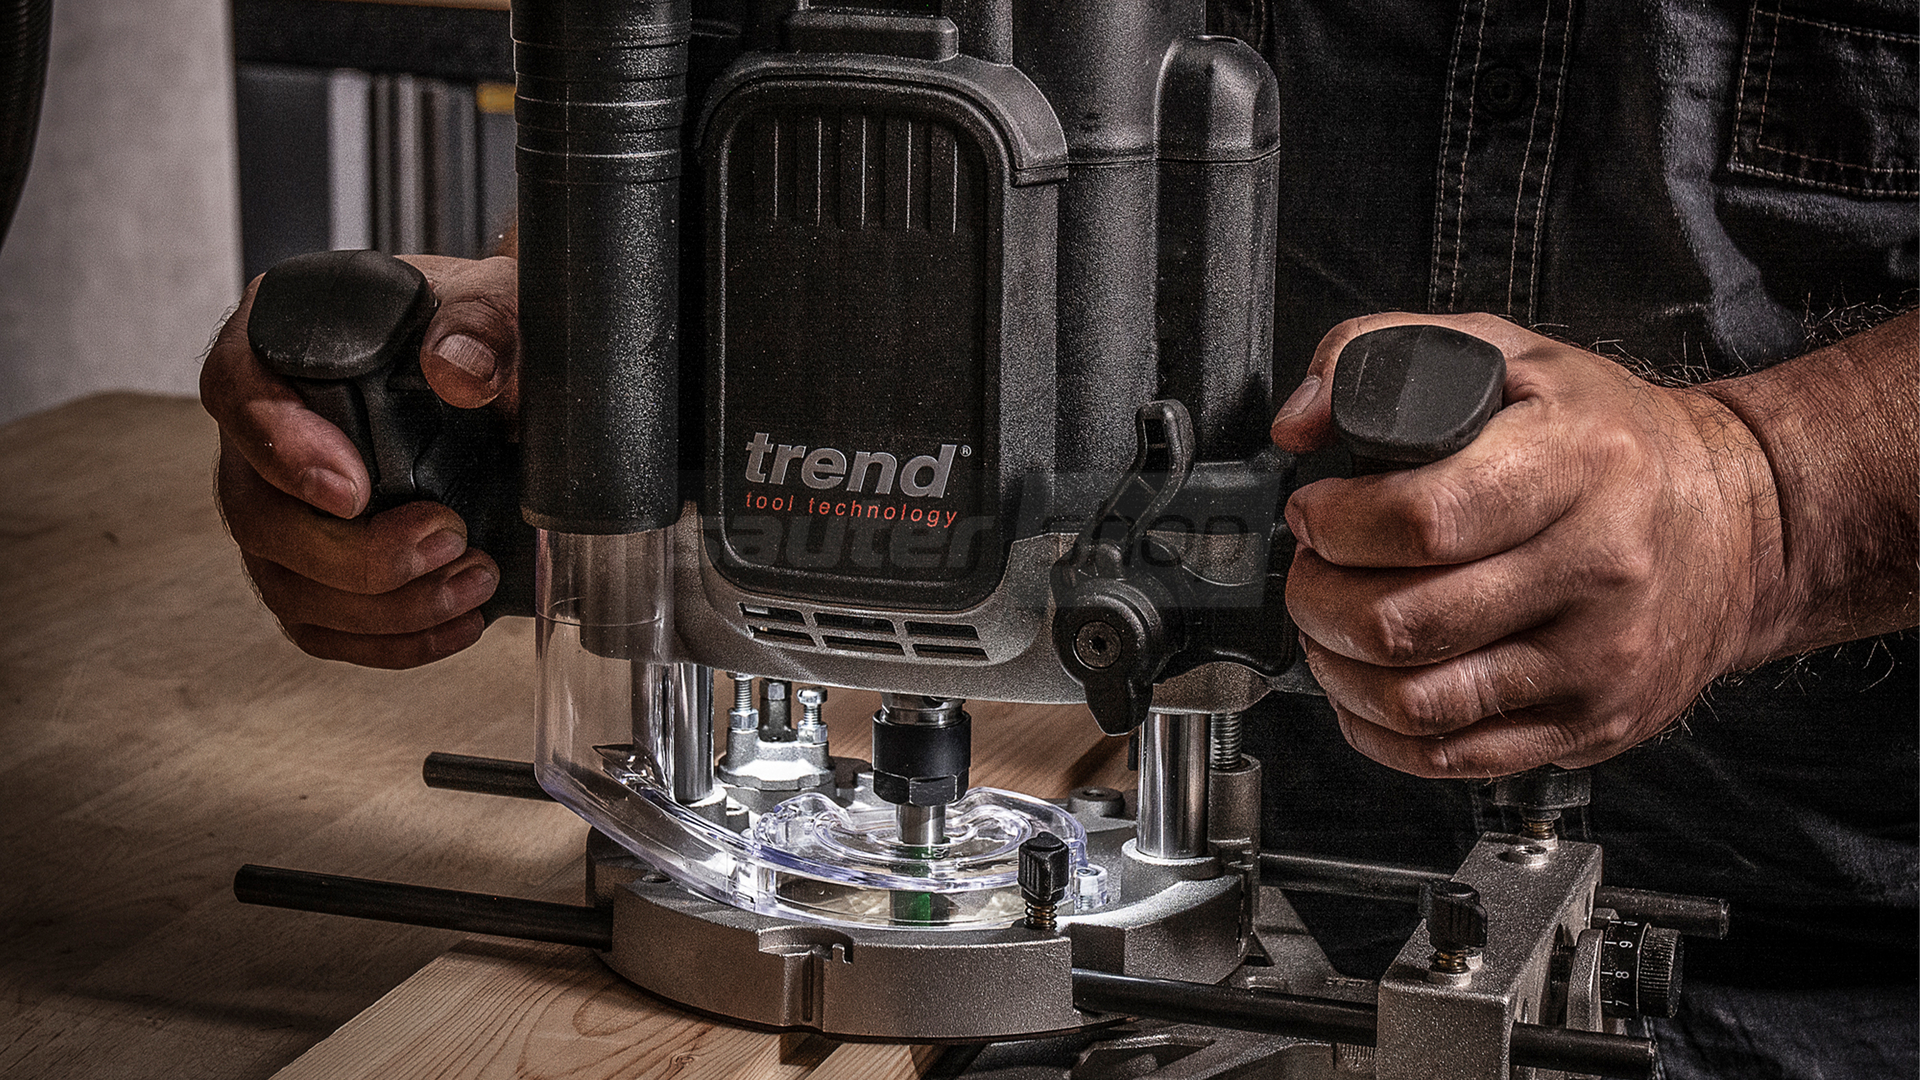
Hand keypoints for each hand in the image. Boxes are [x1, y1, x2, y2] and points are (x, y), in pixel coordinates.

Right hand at [201, 255, 520, 667]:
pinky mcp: (313, 566)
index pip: (237, 392)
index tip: (352, 490)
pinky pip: (324, 626)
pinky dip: (391, 640)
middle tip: (448, 538)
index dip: (283, 449)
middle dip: (354, 553)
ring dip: (383, 607)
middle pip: (257, 512)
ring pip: (288, 584)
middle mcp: (263, 428)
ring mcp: (280, 504)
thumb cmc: (482, 332)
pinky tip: (456, 623)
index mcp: (280, 341)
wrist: (507, 380)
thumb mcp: (496, 305)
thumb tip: (457, 370)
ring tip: (471, 582)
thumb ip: (482, 326)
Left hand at [1270, 312, 1775, 777]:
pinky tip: (1367, 687)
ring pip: (1417, 702)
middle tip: (1312, 573)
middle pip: (1404, 621)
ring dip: (1339, 671)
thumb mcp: (1509, 356)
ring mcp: (1596, 659)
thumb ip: (1385, 354)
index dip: (1337, 524)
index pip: (1422, 519)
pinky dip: (1380, 732)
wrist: (1741, 525)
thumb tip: (1299, 423)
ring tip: (1330, 629)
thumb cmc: (1610, 442)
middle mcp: (1597, 568)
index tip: (1314, 513)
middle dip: (1318, 600)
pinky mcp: (1590, 723)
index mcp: (1576, 464)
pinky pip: (1452, 757)